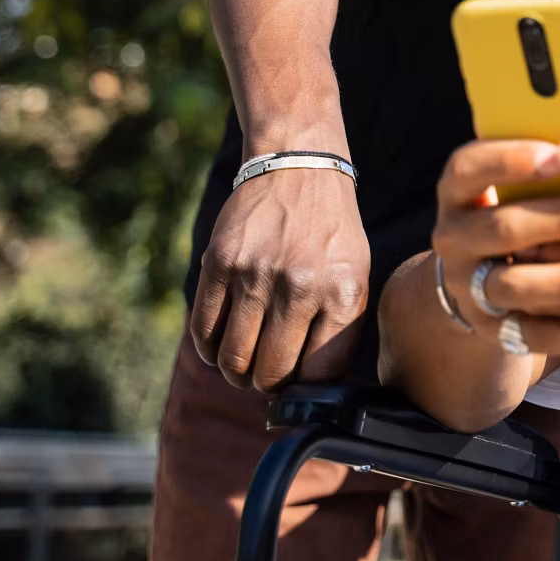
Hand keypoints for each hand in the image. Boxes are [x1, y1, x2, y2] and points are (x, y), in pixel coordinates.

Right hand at [191, 166, 371, 390]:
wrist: (299, 168)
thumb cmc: (330, 234)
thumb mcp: (355, 276)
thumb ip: (337, 329)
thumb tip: (314, 392)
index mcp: (344, 293)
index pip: (319, 376)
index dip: (305, 392)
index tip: (298, 389)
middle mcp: (301, 286)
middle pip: (271, 374)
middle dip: (268, 385)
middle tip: (268, 376)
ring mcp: (257, 274)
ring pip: (233, 361)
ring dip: (236, 372)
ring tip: (245, 363)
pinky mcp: (220, 264)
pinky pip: (204, 333)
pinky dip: (211, 350)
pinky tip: (223, 342)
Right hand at [431, 140, 559, 358]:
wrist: (491, 272)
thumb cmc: (534, 204)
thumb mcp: (533, 181)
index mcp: (460, 189)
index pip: (468, 168)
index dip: (511, 160)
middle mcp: (454, 238)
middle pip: (503, 228)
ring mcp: (468, 288)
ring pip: (516, 286)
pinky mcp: (494, 332)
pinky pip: (537, 335)